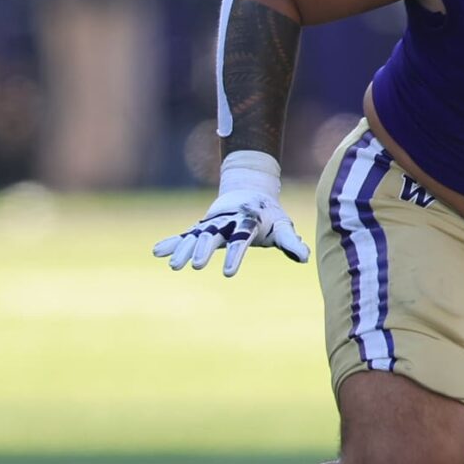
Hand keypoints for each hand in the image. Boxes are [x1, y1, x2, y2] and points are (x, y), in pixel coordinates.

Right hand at [154, 150, 309, 277]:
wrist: (250, 190)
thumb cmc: (269, 215)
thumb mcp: (282, 225)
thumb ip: (290, 241)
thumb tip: (305, 257)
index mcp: (247, 221)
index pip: (241, 239)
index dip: (235, 255)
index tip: (227, 273)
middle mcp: (227, 221)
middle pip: (214, 235)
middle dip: (204, 249)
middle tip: (195, 265)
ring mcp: (213, 223)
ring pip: (196, 235)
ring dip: (184, 249)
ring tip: (173, 266)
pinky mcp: (203, 226)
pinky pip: (186, 235)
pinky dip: (173, 243)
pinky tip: (157, 253)